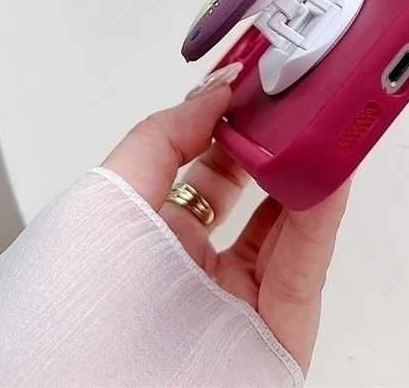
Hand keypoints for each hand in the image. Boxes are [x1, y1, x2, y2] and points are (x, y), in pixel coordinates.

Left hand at [101, 65, 348, 375]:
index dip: (229, 120)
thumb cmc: (78, 323)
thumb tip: (211, 94)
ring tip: (321, 123)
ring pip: (287, 220)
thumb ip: (161, 139)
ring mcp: (241, 294)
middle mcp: (197, 264)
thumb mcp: (106, 201)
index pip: (202, 163)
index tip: (252, 83)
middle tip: (293, 98)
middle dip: (274, 140)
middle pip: (252, 189)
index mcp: (150, 236)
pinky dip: (322, 211)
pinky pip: (305, 259)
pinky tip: (330, 171)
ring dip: (308, 168)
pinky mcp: (281, 325)